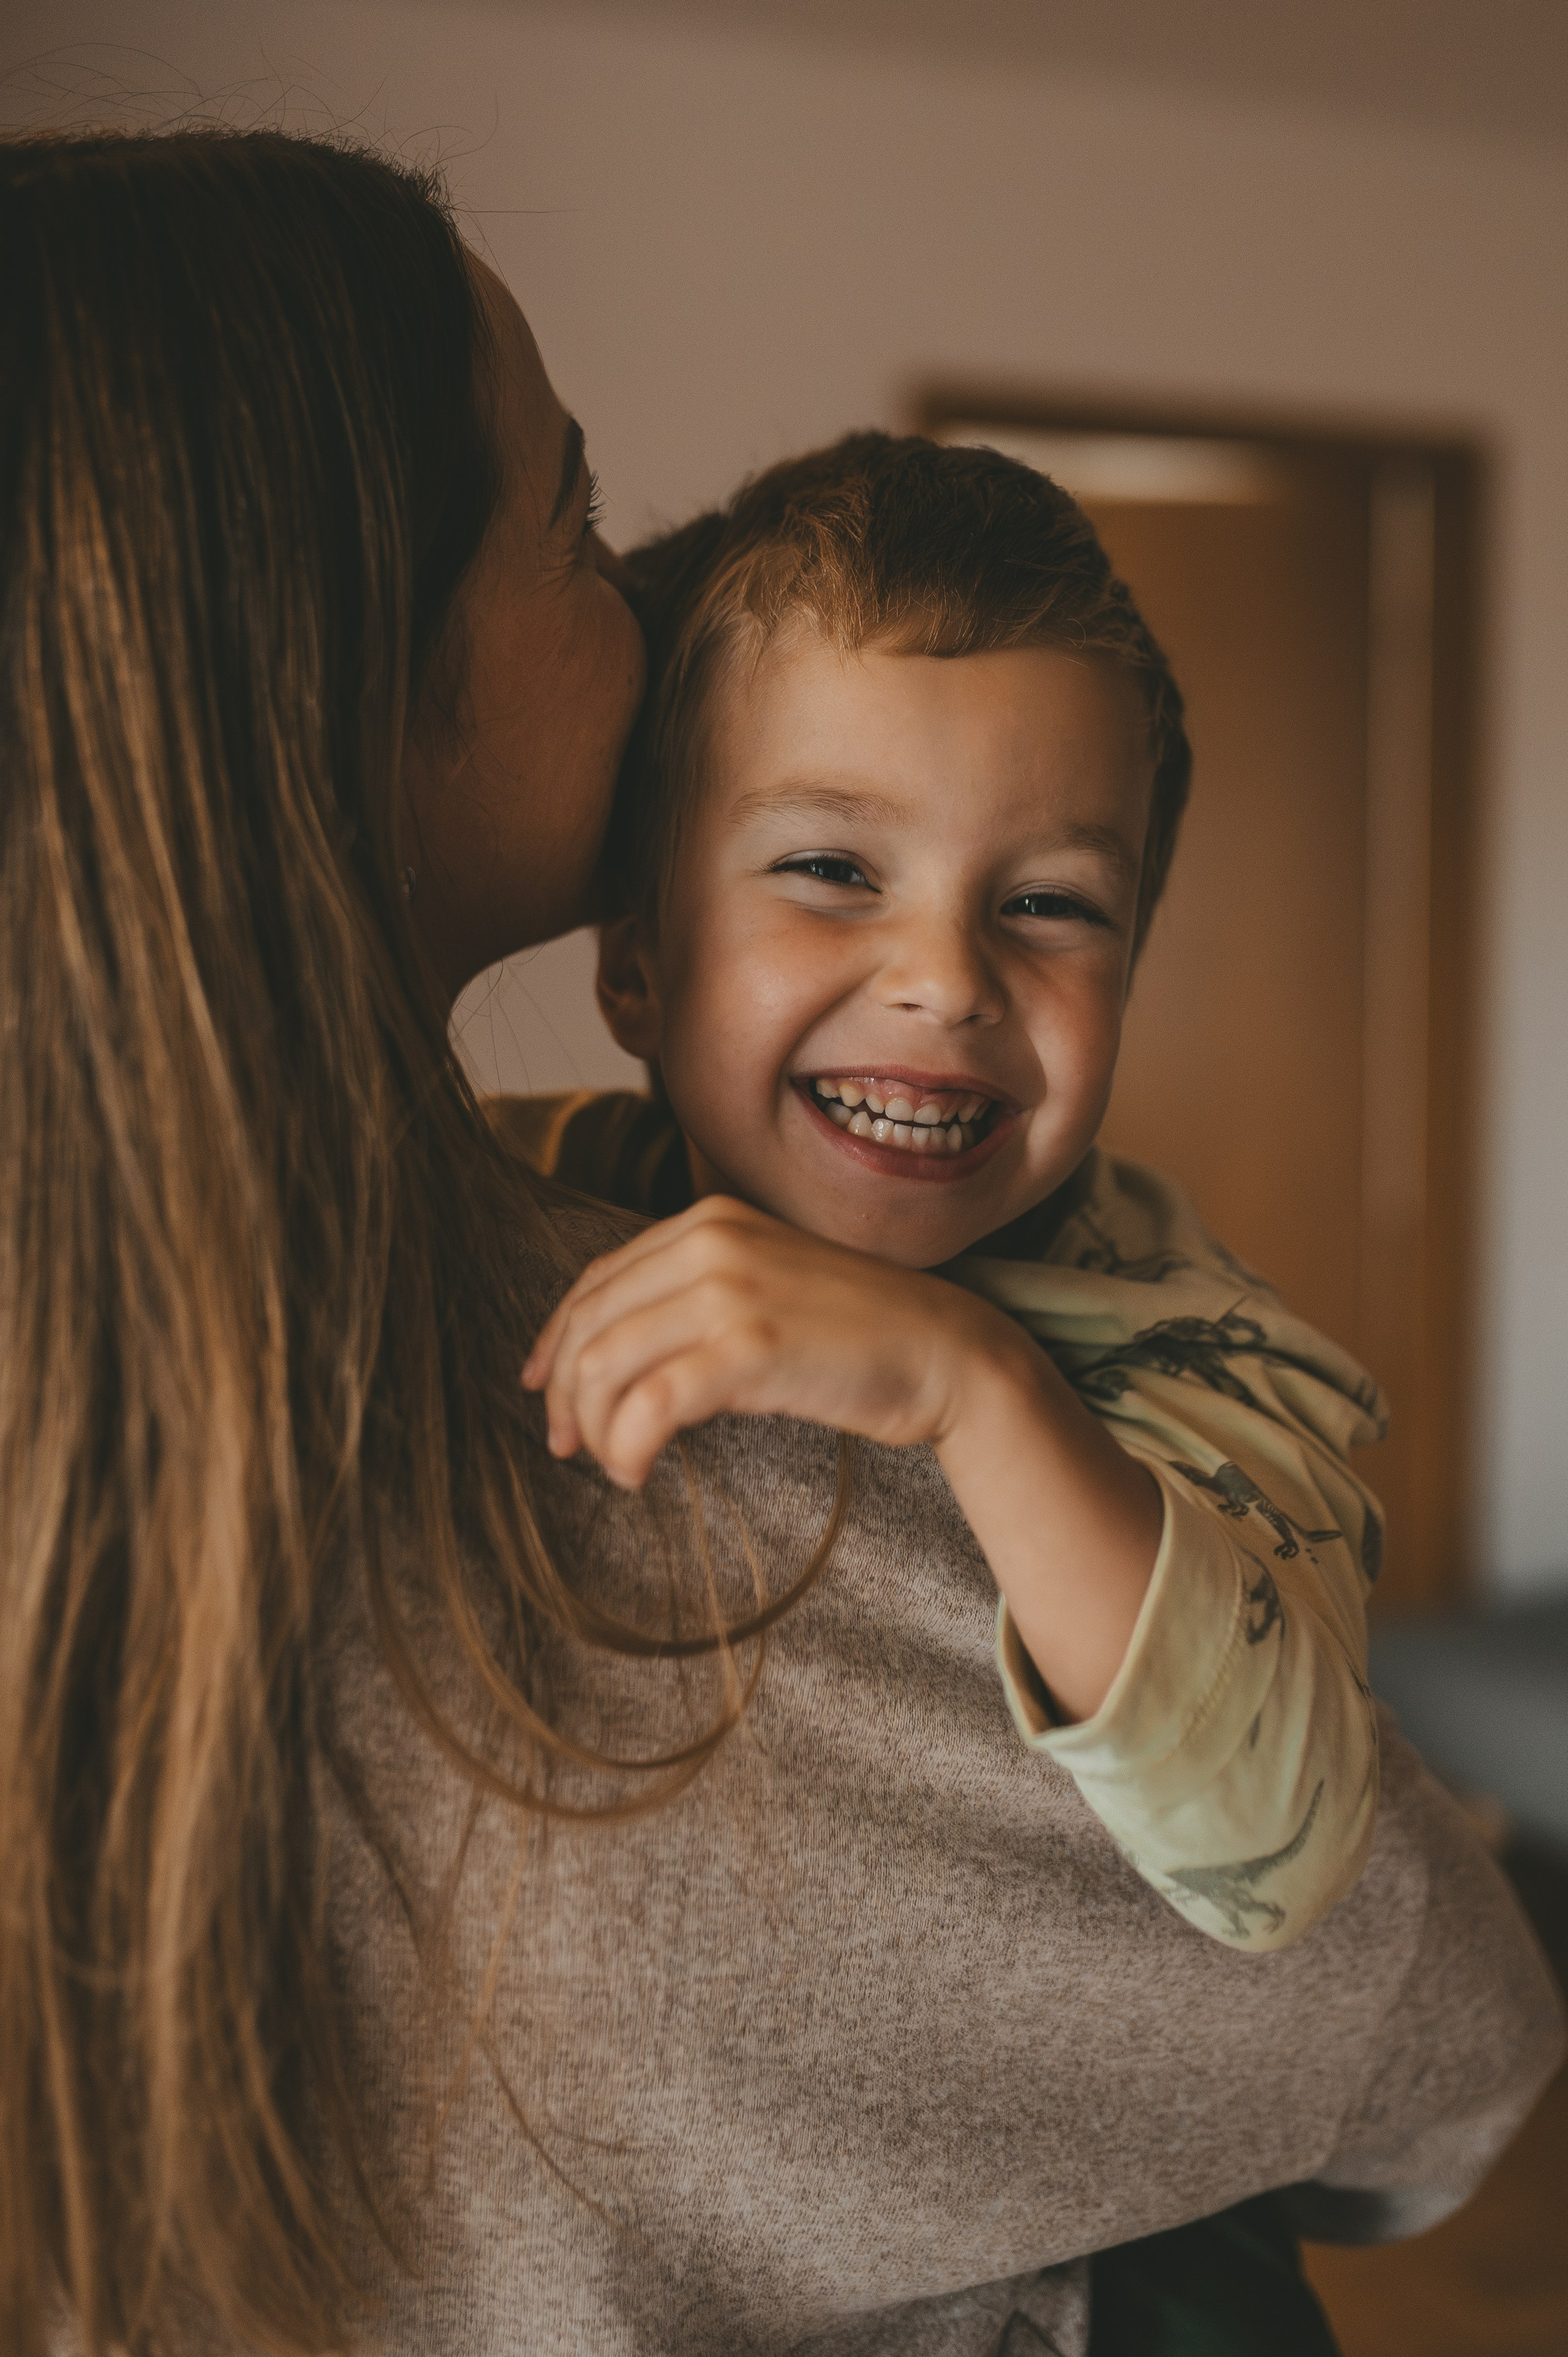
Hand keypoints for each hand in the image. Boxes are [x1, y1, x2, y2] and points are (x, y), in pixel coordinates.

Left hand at [523, 1193, 1161, 1720]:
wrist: (945, 1349)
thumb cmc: (855, 1332)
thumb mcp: (763, 1287)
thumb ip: (695, 1298)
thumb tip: (616, 1355)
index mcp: (705, 1222)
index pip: (596, 1282)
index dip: (556, 1341)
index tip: (543, 1390)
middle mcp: (708, 1243)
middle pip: (589, 1325)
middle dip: (565, 1395)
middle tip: (568, 1447)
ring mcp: (729, 1291)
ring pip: (607, 1365)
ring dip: (596, 1429)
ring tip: (617, 1465)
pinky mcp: (750, 1346)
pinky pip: (650, 1405)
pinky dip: (628, 1447)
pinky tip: (639, 1471)